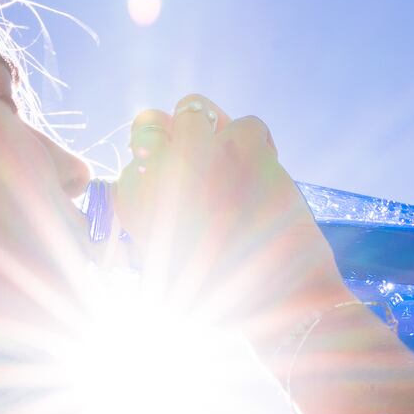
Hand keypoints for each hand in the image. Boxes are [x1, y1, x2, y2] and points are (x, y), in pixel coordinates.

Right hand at [114, 93, 355, 332]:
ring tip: (233, 159)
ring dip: (213, 128)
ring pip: (194, 107)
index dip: (155, 164)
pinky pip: (248, 122)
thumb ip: (152, 220)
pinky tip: (266, 172)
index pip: (132, 158)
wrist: (281, 306)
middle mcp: (159, 172)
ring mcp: (200, 154)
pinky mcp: (244, 147)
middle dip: (173, 134)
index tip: (175, 178)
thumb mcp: (164, 266)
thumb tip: (155, 177)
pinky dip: (260, 143)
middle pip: (151, 120)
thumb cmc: (226, 298)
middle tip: (201, 155)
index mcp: (136, 204)